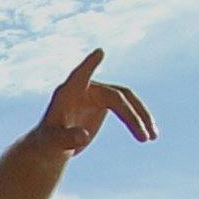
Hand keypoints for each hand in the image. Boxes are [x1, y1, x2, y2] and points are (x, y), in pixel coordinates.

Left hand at [39, 46, 157, 152]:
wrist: (53, 145)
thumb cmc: (47, 143)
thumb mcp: (53, 143)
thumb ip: (66, 138)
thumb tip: (83, 136)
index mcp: (67, 93)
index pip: (79, 76)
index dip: (89, 65)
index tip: (99, 52)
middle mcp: (84, 89)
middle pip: (115, 96)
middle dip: (130, 115)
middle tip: (143, 138)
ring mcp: (97, 95)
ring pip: (126, 100)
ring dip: (141, 117)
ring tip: (151, 138)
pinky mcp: (105, 103)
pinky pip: (128, 108)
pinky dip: (139, 121)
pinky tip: (150, 136)